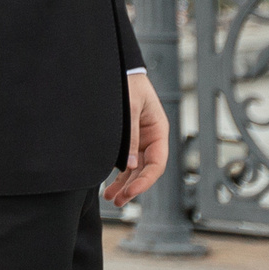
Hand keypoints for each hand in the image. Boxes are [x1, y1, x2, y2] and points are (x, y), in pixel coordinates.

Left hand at [104, 71, 168, 207]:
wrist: (119, 68)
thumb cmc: (128, 83)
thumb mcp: (130, 106)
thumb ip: (131, 134)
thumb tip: (128, 165)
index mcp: (158, 131)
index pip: (156, 163)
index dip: (145, 180)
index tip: (131, 191)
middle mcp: (151, 139)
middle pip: (145, 170)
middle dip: (132, 187)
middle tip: (118, 200)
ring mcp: (139, 140)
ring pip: (134, 169)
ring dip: (124, 184)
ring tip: (111, 199)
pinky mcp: (128, 140)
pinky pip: (125, 162)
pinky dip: (119, 174)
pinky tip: (110, 186)